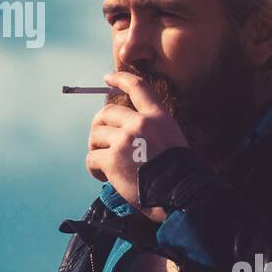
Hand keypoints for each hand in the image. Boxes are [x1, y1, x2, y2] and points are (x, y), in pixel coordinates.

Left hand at [85, 70, 188, 222]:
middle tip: (100, 141)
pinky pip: (91, 158)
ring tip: (105, 164)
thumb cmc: (178, 172)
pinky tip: (103, 176)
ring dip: (97, 149)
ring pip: (95, 136)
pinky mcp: (112, 159)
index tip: (107, 78)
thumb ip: (150, 129)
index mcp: (157, 116)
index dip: (119, 79)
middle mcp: (140, 123)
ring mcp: (125, 140)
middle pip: (105, 113)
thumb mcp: (172, 138)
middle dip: (99, 127)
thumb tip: (125, 129)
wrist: (180, 193)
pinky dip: (94, 168)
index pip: (137, 87)